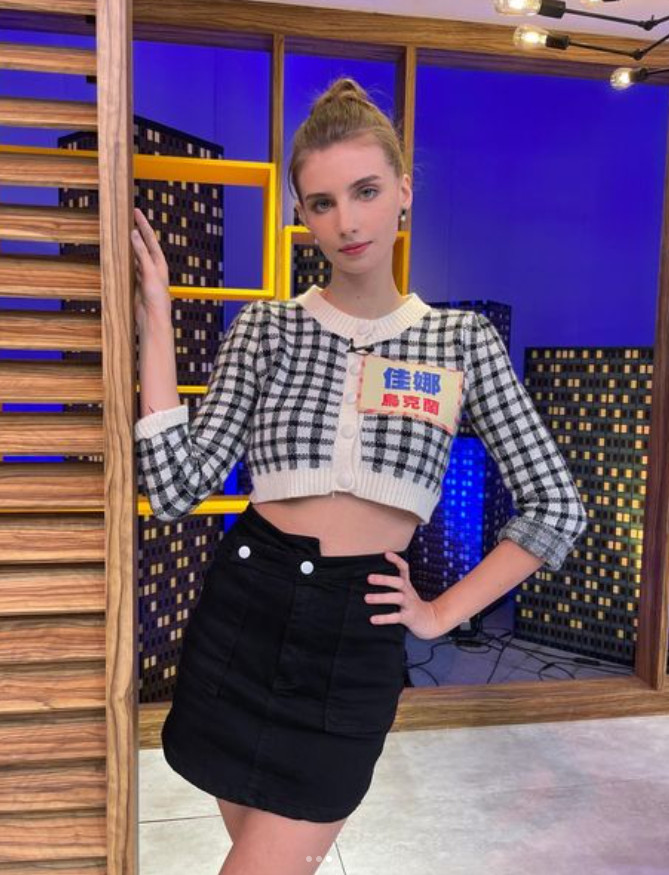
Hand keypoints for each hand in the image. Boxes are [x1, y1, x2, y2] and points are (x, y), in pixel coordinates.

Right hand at [131, 207, 171, 331]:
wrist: (152, 319)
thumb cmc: (157, 298)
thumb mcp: (149, 272)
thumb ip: (142, 253)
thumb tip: (134, 234)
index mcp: (159, 263)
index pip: (150, 239)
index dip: (143, 224)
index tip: (136, 211)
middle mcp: (153, 267)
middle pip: (143, 244)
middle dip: (136, 231)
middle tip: (128, 217)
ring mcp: (144, 275)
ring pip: (135, 255)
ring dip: (129, 244)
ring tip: (122, 232)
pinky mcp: (136, 283)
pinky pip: (129, 266)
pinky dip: (125, 258)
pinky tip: (120, 254)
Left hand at [365, 552, 443, 640]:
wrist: (430, 620)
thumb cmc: (411, 604)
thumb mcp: (405, 591)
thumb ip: (393, 584)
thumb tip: (371, 576)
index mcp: (407, 585)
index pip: (404, 568)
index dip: (397, 560)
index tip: (386, 554)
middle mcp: (408, 592)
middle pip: (399, 582)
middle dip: (384, 579)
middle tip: (369, 578)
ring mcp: (409, 604)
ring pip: (397, 598)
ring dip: (381, 597)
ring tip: (367, 598)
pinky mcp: (408, 617)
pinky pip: (396, 617)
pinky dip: (384, 618)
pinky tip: (373, 619)